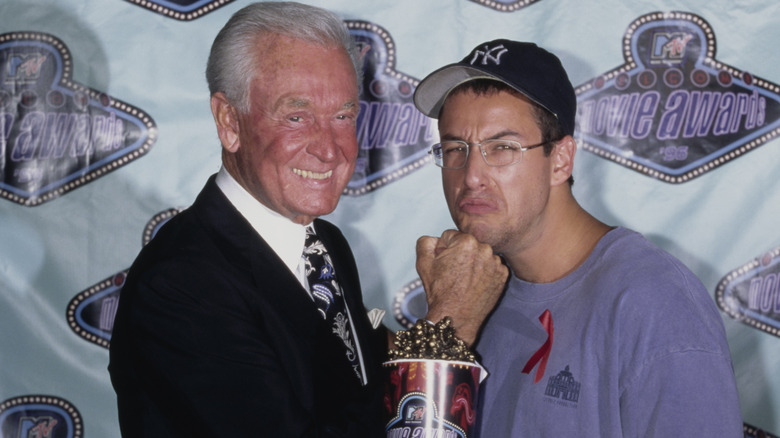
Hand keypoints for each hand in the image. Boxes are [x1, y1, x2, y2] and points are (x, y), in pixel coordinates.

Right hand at [416, 229, 508, 345]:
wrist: (456, 317)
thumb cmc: (440, 291)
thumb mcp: (423, 262)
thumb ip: (426, 241)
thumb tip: (437, 239)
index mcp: (467, 241)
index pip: (451, 236)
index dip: (443, 250)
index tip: (443, 264)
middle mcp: (485, 249)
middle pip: (467, 244)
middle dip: (459, 254)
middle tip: (453, 273)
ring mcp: (496, 263)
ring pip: (480, 255)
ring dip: (473, 262)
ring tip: (464, 280)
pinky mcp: (503, 275)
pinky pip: (491, 266)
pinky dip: (484, 273)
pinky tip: (475, 284)